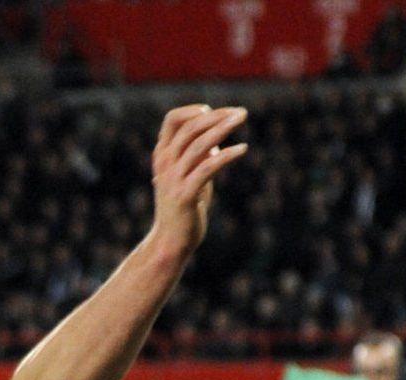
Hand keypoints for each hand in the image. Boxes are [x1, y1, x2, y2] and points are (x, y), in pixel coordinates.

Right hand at [148, 105, 248, 259]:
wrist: (171, 243)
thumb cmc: (183, 210)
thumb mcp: (189, 178)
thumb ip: (197, 159)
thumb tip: (215, 143)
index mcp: (162, 155)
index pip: (173, 119)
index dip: (194, 111)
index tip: (215, 112)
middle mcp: (164, 164)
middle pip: (190, 127)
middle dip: (217, 116)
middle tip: (242, 113)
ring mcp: (173, 179)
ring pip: (199, 145)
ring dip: (223, 129)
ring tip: (242, 120)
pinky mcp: (185, 195)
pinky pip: (208, 168)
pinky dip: (226, 156)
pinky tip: (243, 149)